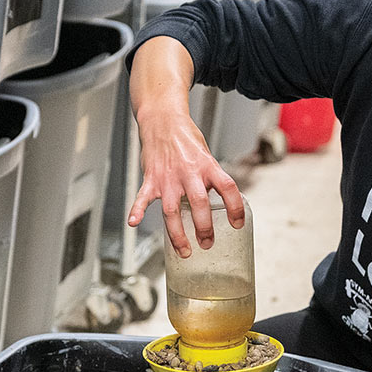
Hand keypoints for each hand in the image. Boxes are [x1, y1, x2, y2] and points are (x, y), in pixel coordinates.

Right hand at [127, 108, 244, 257]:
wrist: (163, 121)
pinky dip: (137, 210)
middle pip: (199, 204)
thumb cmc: (187, 140)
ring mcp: (169, 177)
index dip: (236, 207)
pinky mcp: (151, 179)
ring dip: (178, 233)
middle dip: (204, 228)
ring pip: (172, 210)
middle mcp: (189, 173)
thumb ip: (213, 180)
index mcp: (208, 166)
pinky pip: (143, 197)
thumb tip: (224, 203)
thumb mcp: (207, 157)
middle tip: (208, 243)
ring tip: (184, 250)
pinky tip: (133, 223)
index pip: (228, 188)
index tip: (238, 224)